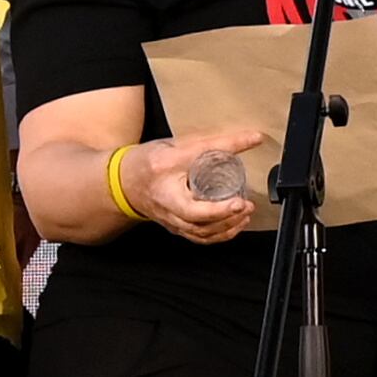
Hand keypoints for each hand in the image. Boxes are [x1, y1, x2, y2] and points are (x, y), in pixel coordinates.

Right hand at [119, 127, 267, 246]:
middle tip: (245, 203)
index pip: (196, 157)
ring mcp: (171, 217)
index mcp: (163, 167)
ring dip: (226, 225)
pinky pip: (200, 237)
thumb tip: (252, 138)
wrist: (124, 183)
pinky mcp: (176, 228)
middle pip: (196, 214)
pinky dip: (221, 234)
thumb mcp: (178, 146)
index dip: (223, 153)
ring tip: (245, 213)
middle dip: (223, 213)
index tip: (247, 158)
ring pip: (200, 230)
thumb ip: (213, 143)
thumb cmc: (150, 163)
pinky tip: (235, 225)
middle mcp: (166, 197)